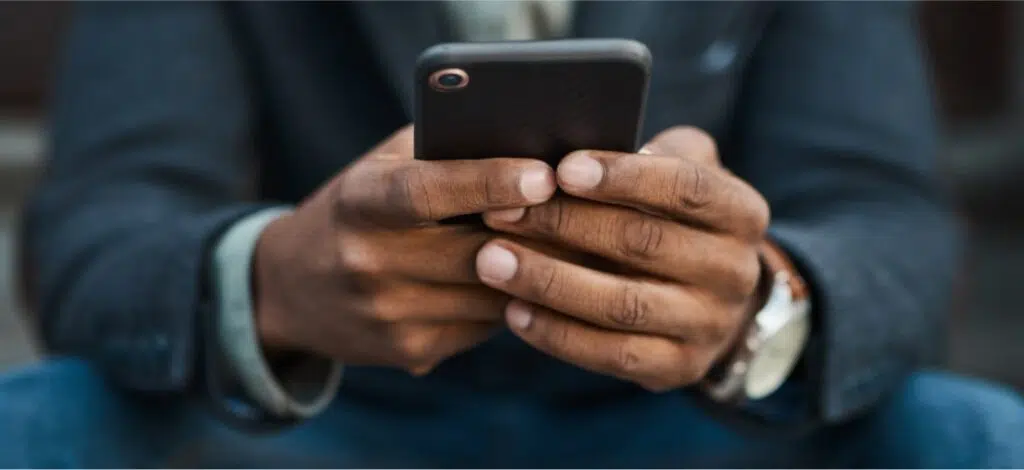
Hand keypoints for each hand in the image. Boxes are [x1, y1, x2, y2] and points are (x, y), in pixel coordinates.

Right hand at [253, 125, 556, 374]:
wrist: (291, 289)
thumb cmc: (358, 209)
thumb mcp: (380, 166)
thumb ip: (439, 151)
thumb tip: (525, 140)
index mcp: (359, 203)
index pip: (427, 192)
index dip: (486, 182)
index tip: (543, 174)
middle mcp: (367, 263)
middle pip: (475, 252)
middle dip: (538, 233)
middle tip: (591, 210)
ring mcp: (388, 315)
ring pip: (492, 295)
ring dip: (536, 270)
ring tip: (572, 242)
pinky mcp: (410, 352)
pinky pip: (485, 325)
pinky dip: (511, 300)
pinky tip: (524, 278)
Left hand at [476, 126, 770, 391]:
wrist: (712, 299)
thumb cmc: (673, 216)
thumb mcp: (680, 171)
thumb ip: (649, 152)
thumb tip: (571, 147)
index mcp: (740, 212)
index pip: (687, 188)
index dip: (624, 177)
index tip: (562, 169)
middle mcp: (735, 271)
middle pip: (643, 243)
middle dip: (564, 224)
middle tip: (500, 212)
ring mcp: (709, 326)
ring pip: (622, 304)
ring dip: (549, 281)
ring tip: (491, 261)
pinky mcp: (678, 368)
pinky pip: (611, 355)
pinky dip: (557, 334)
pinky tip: (513, 311)